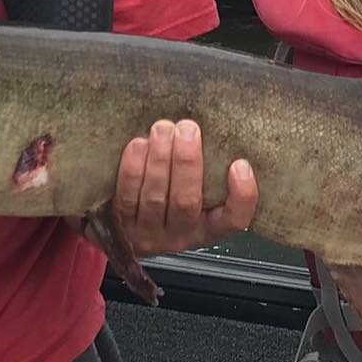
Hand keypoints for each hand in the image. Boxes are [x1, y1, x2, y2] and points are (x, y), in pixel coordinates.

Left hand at [113, 119, 257, 256]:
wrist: (119, 221)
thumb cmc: (166, 193)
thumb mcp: (193, 188)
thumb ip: (205, 168)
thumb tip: (210, 127)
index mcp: (206, 228)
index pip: (233, 220)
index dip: (242, 196)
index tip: (240, 164)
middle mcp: (179, 235)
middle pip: (186, 202)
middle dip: (187, 162)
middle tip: (188, 128)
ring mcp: (147, 232)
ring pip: (155, 198)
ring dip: (160, 160)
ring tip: (163, 129)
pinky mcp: (120, 224)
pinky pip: (127, 195)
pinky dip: (134, 168)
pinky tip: (139, 144)